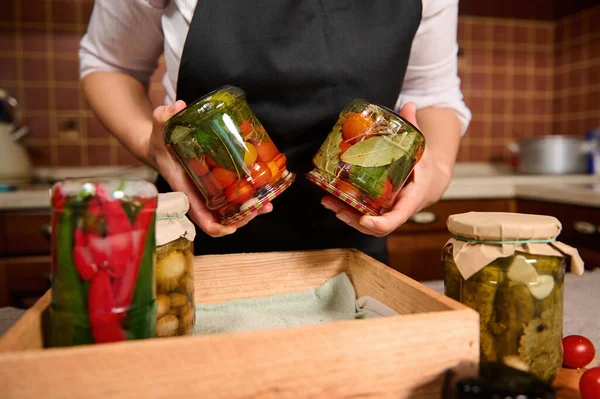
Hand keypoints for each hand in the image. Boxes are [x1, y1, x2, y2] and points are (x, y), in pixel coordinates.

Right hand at [147, 101, 271, 236]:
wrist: (158, 145)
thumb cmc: (158, 140)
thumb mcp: (159, 127)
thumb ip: (164, 116)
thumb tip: (178, 106)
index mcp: (184, 187)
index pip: (199, 215)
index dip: (216, 226)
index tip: (232, 227)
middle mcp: (197, 194)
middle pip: (220, 218)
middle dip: (241, 218)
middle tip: (260, 208)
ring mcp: (207, 191)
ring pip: (229, 210)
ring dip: (249, 211)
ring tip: (267, 204)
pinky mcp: (214, 183)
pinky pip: (232, 196)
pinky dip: (247, 197)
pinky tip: (263, 191)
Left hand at [321, 102, 453, 236]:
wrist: (432, 181)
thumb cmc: (426, 165)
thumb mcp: (422, 147)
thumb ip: (413, 128)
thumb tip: (409, 104)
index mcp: (412, 198)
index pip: (397, 218)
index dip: (380, 223)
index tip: (364, 219)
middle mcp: (399, 210)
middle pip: (377, 226)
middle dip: (355, 220)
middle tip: (337, 207)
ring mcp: (388, 212)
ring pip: (367, 224)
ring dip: (346, 216)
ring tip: (329, 203)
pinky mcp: (380, 211)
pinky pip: (364, 216)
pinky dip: (348, 212)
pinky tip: (332, 202)